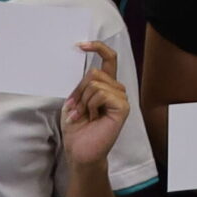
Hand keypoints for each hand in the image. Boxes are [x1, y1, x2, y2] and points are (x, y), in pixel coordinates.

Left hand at [61, 39, 130, 167]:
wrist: (80, 151)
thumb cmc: (77, 129)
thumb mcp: (74, 101)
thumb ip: (83, 85)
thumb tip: (88, 69)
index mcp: (106, 86)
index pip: (109, 59)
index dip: (98, 48)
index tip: (81, 45)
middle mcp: (116, 89)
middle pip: (94, 72)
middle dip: (79, 91)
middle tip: (75, 109)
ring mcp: (121, 98)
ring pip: (96, 84)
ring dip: (83, 101)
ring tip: (84, 116)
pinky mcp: (122, 108)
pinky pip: (102, 94)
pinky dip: (91, 106)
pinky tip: (93, 118)